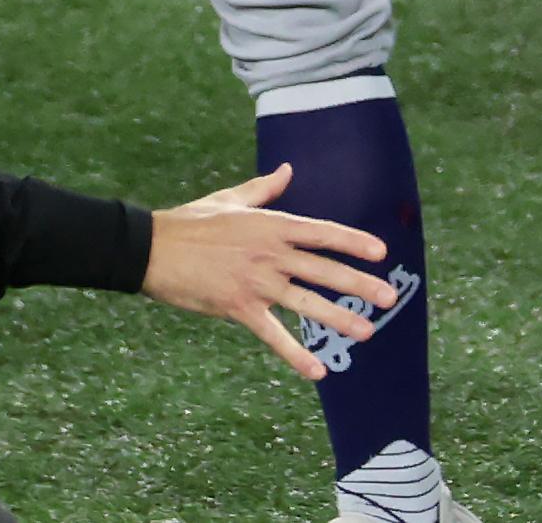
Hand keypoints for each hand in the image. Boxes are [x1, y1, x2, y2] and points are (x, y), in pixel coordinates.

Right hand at [145, 164, 402, 381]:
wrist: (151, 248)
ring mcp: (256, 282)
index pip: (323, 233)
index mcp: (272, 225)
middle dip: (359, 284)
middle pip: (324, 270)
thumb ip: (264, 188)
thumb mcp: (230, 199)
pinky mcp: (238, 307)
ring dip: (338, 318)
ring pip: (306, 303)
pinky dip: (295, 354)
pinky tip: (317, 370)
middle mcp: (271, 253)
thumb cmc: (190, 222)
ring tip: (366, 332)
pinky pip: (273, 334)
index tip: (382, 252)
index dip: (354, 242)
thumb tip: (288, 170)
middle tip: (390, 297)